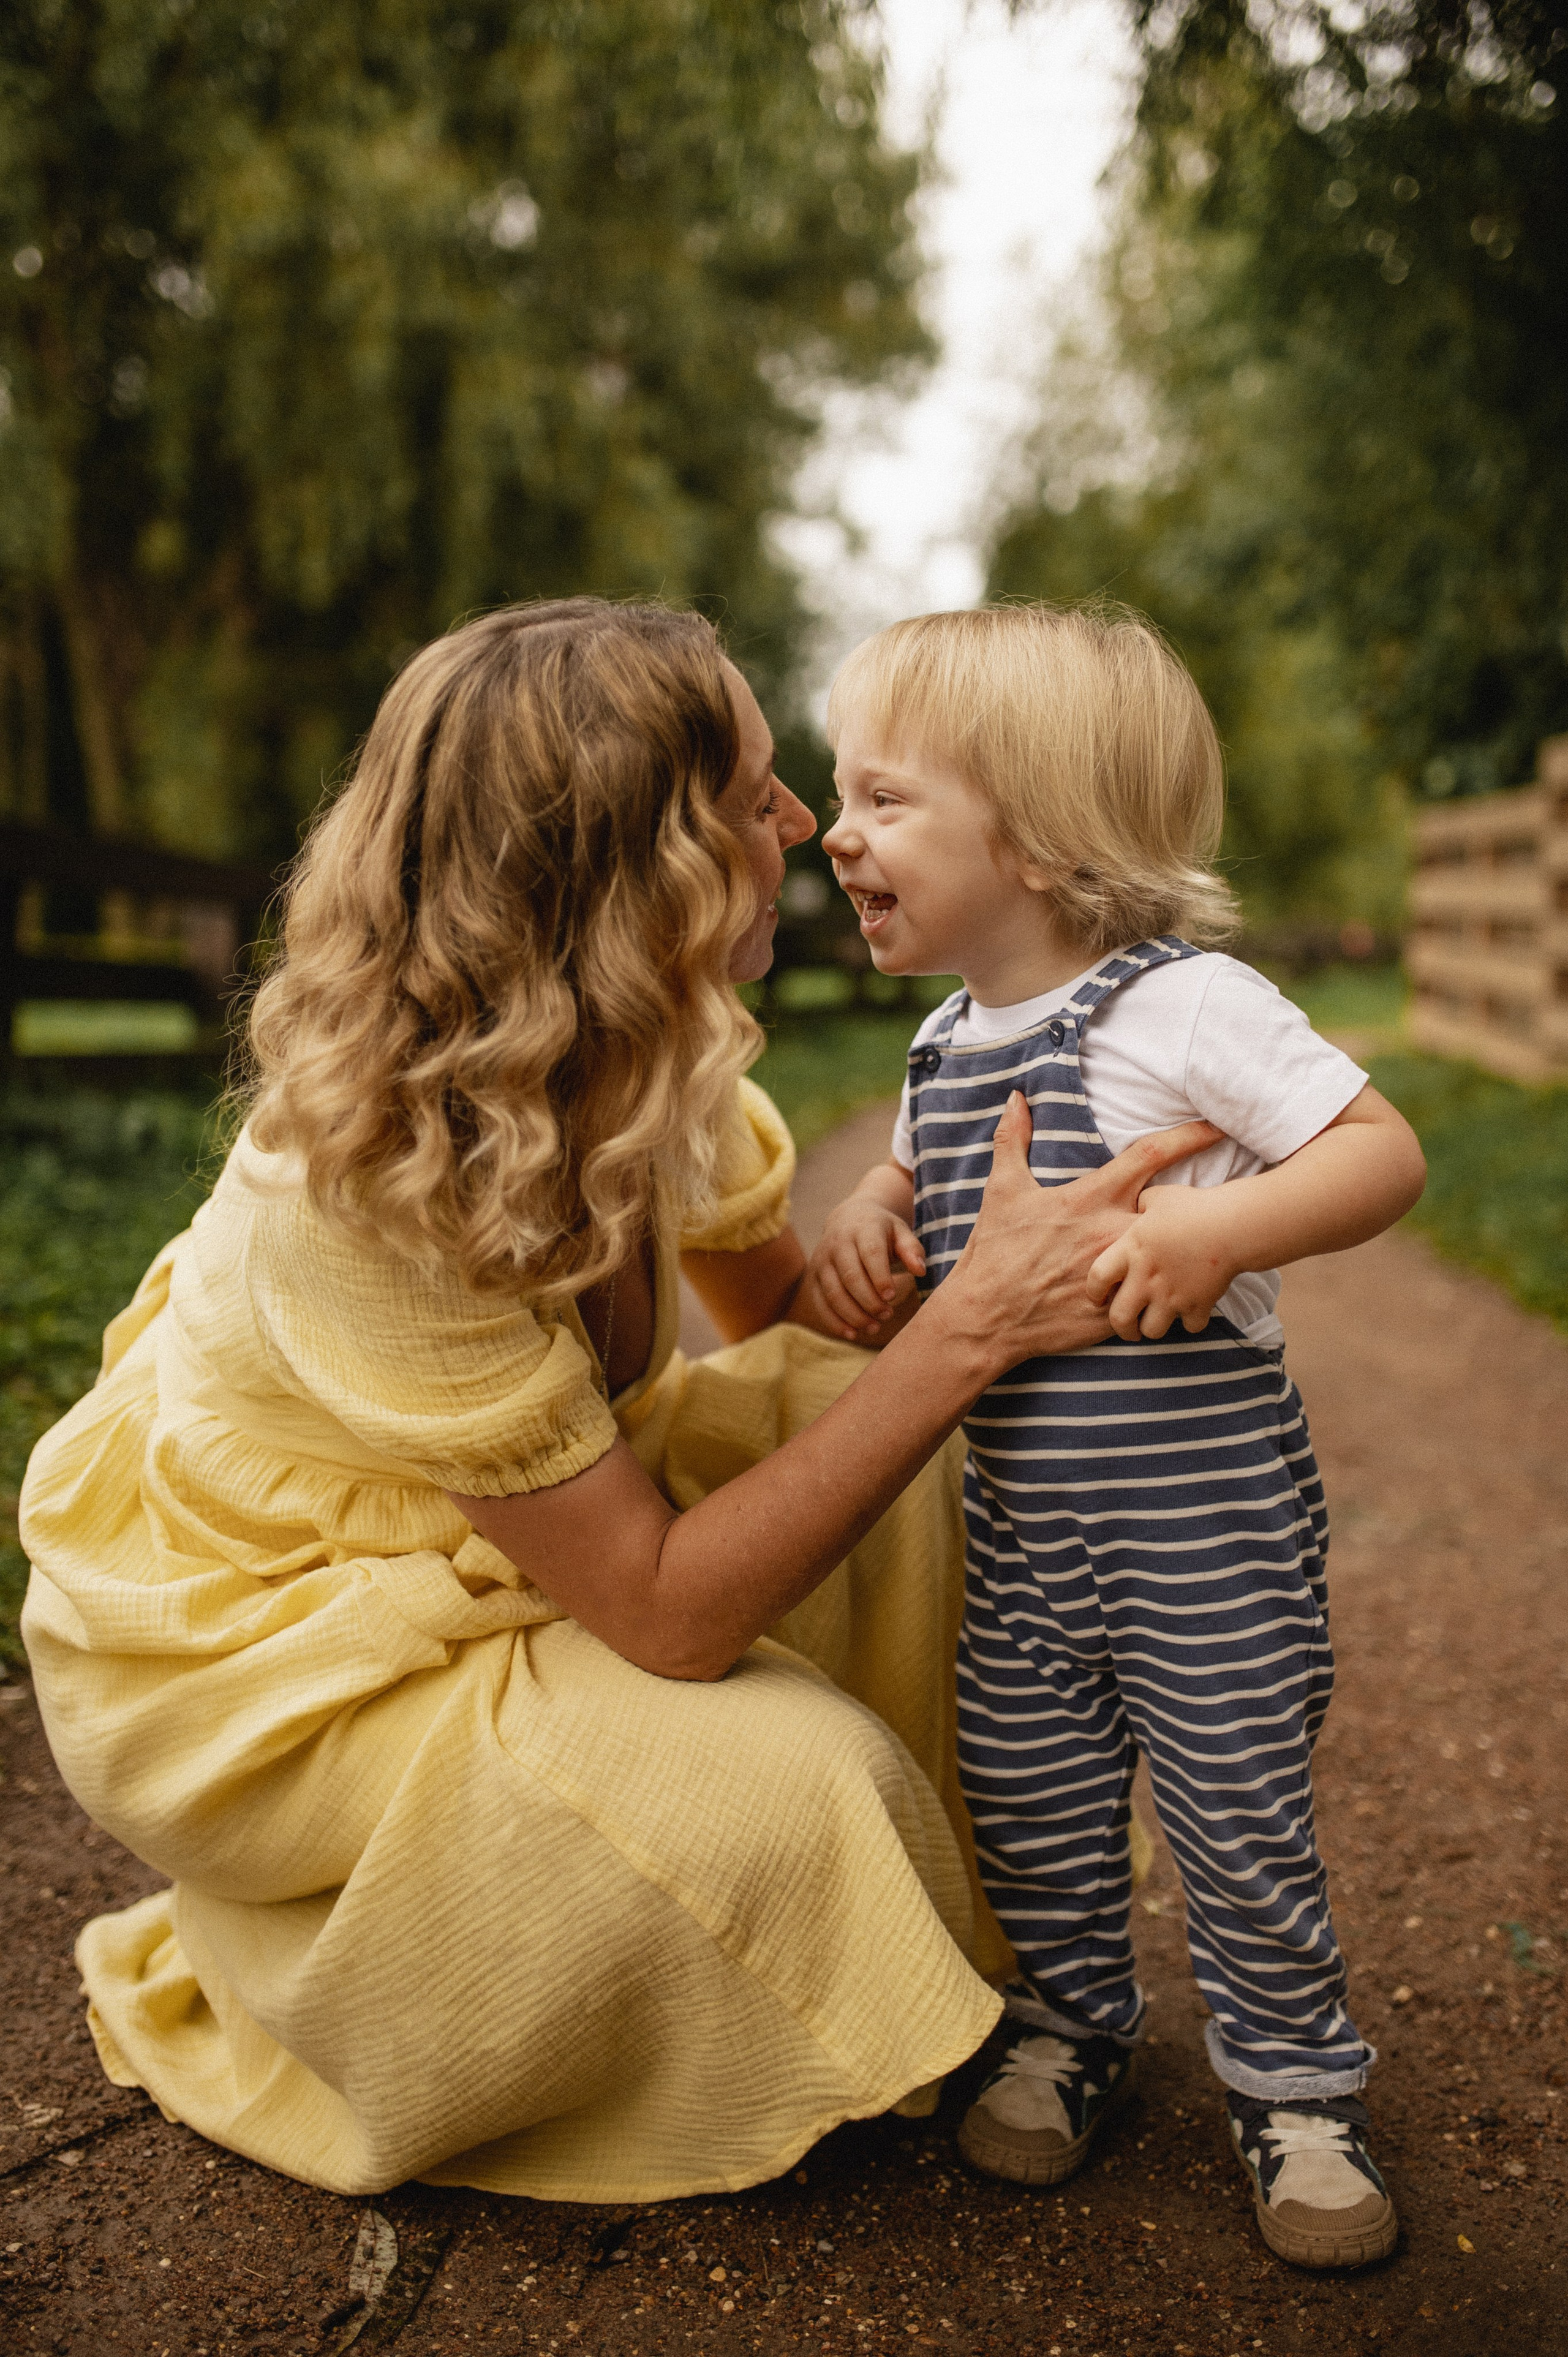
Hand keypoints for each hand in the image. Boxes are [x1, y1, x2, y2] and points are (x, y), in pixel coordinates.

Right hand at [808, 1197, 925, 1341]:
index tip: (892, 1297)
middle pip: (851, 1277)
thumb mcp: (900, 1231)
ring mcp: (821, 1261)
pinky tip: (853, 1333)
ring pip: (834, 1294)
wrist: (847, 1219)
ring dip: (854, 1315)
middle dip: (869, 1301)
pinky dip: (835, 1322)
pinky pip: (820, 1303)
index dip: (880, 1277)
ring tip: (875, 1327)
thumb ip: (911, 1249)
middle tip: (887, 1314)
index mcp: (862, 1229)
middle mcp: (837, 1244)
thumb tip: (920, 1271)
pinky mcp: (813, 1277)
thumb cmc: (880, 1231)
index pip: (870, 1253)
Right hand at [934, 1095, 1223, 1372]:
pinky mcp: (1118, 1310)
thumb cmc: (995, 1251)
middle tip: (1212, 1201)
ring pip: (1170, 1256)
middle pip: (1174, 1206)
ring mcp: (1120, 1272)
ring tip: (1193, 1253)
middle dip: (1191, 1203)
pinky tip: (1168, 1292)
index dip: (1189, 1136)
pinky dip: (1160, 1292)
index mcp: (1092, 1197)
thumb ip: (1013, 1140)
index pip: (1150, 1155)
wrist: (987, 1316)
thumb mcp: (1002, 1189)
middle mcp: (1112, 1231)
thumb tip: (1015, 1098)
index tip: (1217, 1127)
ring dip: (1180, 1250)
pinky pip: (1152, 1299)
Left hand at [1086, 1184, 1236, 1339]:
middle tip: (1128, 1327)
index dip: (1094, 1291)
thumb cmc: (1195, 1207)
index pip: (1097, 1279)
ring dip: (1154, 1327)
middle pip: (1120, 1319)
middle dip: (1122, 1328)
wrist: (1233, 1225)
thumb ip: (1142, 1205)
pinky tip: (1193, 1310)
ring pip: (1152, 1331)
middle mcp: (1146, 1278)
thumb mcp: (1159, 1197)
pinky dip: (1191, 1322)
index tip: (1099, 1296)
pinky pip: (1190, 1327)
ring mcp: (1172, 1296)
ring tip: (1159, 1319)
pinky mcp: (1198, 1305)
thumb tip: (1139, 1206)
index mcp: (1131, 1250)